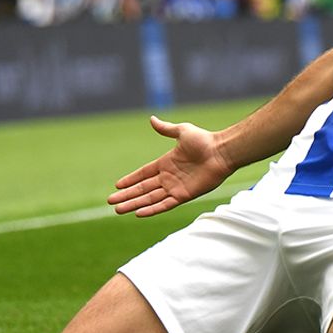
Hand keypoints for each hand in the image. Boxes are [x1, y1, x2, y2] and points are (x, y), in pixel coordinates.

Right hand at [108, 116, 233, 216]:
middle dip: (127, 195)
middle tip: (111, 201)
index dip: (130, 179)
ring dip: (134, 204)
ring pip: (150, 198)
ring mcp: (175, 187)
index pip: (143, 173)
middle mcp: (168, 177)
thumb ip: (166, 129)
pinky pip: (164, 204)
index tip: (117, 185)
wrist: (221, 151)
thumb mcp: (182, 131)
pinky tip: (138, 213)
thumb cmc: (205, 140)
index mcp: (166, 162)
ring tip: (118, 210)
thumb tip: (151, 119)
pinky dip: (152, 209)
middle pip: (142, 188)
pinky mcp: (184, 195)